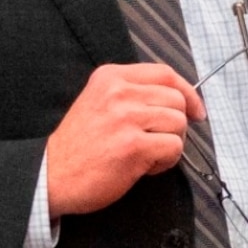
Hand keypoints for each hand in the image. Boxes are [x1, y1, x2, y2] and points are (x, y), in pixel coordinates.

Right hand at [45, 63, 202, 219]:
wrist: (51, 175)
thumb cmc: (79, 145)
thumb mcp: (100, 102)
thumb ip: (133, 94)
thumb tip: (181, 99)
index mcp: (111, 77)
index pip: (165, 73)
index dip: (188, 92)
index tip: (196, 110)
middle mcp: (118, 92)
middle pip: (177, 100)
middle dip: (176, 124)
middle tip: (156, 140)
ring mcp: (126, 118)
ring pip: (179, 123)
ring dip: (170, 143)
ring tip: (146, 153)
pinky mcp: (133, 145)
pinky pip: (174, 147)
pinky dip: (166, 161)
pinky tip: (145, 166)